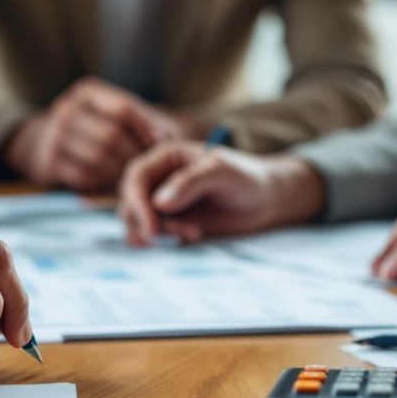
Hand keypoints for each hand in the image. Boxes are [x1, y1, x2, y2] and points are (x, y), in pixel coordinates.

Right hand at [2, 78, 161, 191]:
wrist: (52, 142)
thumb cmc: (101, 126)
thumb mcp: (119, 115)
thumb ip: (144, 121)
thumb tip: (162, 143)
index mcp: (87, 91)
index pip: (123, 109)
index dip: (145, 129)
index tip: (159, 144)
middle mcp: (66, 108)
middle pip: (111, 135)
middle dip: (133, 154)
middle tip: (146, 166)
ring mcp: (53, 135)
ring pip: (97, 157)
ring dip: (119, 171)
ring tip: (131, 175)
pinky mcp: (48, 161)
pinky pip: (83, 176)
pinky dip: (101, 182)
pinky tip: (110, 181)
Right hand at [118, 141, 324, 245]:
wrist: (266, 199)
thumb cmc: (246, 178)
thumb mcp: (222, 173)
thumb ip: (190, 183)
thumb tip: (159, 202)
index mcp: (166, 157)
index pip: (136, 177)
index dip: (137, 202)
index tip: (151, 227)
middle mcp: (159, 178)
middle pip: (129, 200)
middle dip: (142, 221)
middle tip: (164, 237)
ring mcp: (163, 201)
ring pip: (137, 220)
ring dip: (155, 233)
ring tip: (191, 233)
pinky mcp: (171, 221)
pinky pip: (152, 233)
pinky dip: (163, 240)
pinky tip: (191, 236)